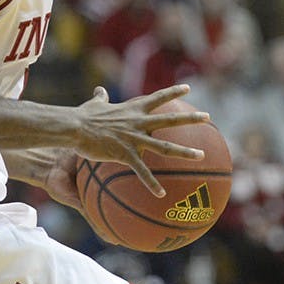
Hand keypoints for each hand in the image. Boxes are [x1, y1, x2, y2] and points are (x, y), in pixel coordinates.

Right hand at [75, 84, 208, 196]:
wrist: (75, 127)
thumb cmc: (83, 116)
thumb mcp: (94, 104)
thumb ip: (101, 97)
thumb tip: (100, 90)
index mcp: (133, 109)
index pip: (158, 98)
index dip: (173, 92)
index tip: (189, 89)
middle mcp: (138, 122)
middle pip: (170, 120)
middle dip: (191, 119)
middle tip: (208, 118)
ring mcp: (134, 139)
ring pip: (165, 147)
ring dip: (184, 152)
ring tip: (201, 156)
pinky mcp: (125, 154)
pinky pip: (142, 171)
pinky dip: (152, 183)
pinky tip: (161, 194)